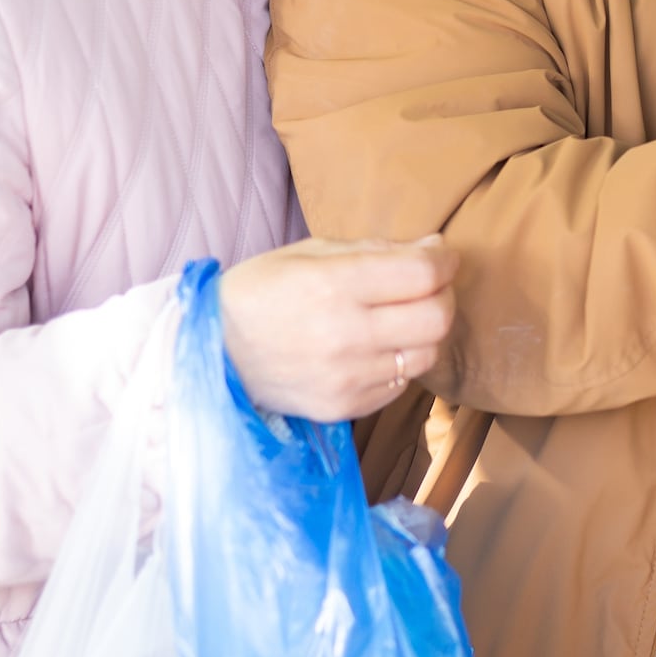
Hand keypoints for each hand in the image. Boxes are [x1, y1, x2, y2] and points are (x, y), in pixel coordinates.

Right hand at [218, 236, 458, 421]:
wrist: (211, 352)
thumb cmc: (262, 291)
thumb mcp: (311, 252)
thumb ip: (377, 249)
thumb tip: (436, 250)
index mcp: (334, 285)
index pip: (422, 273)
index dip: (444, 261)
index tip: (441, 257)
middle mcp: (344, 334)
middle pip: (437, 318)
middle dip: (444, 296)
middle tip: (430, 288)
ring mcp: (345, 377)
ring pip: (426, 355)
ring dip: (426, 334)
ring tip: (404, 319)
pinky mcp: (342, 407)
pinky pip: (400, 385)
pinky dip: (401, 364)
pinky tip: (378, 349)